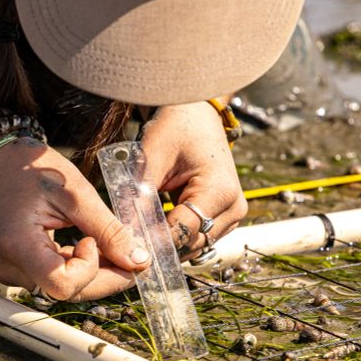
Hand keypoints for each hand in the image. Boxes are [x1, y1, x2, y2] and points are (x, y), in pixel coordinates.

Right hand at [0, 138, 150, 301]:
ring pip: (61, 289)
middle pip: (65, 291)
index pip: (61, 285)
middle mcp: (6, 264)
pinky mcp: (13, 268)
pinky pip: (51, 280)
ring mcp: (6, 269)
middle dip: (103, 277)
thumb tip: (138, 261)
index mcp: (16, 243)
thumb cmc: (32, 169)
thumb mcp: (76, 193)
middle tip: (130, 257)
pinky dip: (75, 269)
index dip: (89, 270)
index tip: (93, 241)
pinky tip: (88, 248)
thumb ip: (108, 230)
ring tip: (110, 247)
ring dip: (92, 274)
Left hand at [140, 102, 247, 258]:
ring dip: (167, 243)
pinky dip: (175, 236)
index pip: (183, 231)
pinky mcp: (225, 217)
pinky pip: (197, 237)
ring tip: (138, 234)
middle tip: (126, 243)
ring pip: (194, 245)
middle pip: (190, 243)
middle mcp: (233, 207)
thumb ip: (139, 197)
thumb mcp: (151, 159)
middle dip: (159, 245)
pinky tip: (153, 228)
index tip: (127, 245)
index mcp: (219, 191)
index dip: (154, 241)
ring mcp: (232, 214)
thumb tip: (126, 232)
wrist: (195, 115)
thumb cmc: (174, 129)